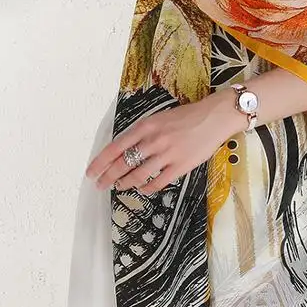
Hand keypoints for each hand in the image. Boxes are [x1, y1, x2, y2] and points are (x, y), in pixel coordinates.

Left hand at [87, 89, 240, 196]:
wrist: (215, 117)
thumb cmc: (187, 116)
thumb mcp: (159, 117)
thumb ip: (142, 132)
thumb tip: (124, 148)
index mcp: (146, 126)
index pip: (116, 147)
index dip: (101, 162)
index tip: (91, 172)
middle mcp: (154, 140)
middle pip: (123, 164)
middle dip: (108, 176)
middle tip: (100, 184)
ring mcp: (167, 154)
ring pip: (139, 175)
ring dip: (125, 183)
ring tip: (119, 186)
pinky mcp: (181, 166)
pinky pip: (159, 182)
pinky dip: (147, 189)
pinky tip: (142, 190)